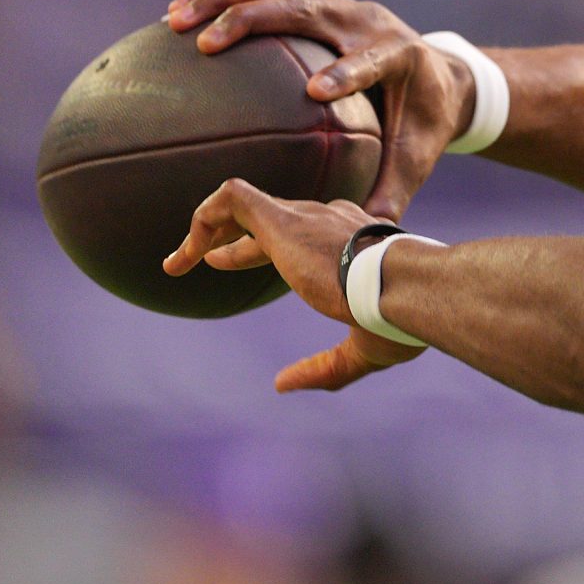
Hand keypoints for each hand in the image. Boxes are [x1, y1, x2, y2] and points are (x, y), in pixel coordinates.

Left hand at [163, 178, 427, 391]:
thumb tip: (282, 384)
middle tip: (206, 262)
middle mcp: (328, 219)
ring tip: (178, 262)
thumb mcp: (363, 350)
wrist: (406, 286)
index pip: (301, 232)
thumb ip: (324, 368)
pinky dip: (205, 218)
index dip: (263, 249)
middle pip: (271, 217)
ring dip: (209, 229)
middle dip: (236, 239)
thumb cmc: (398, 318)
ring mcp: (304, 216)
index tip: (232, 265)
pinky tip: (187, 255)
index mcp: (353, 240)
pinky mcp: (281, 219)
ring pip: (245, 205)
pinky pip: (232, 199)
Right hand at [166, 0, 474, 224]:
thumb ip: (394, 192)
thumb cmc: (424, 122)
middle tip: (205, 43)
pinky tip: (176, 13)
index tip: (315, 91)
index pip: (373, 59)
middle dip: (254, 20)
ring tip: (174, 20)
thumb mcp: (416, 157)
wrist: (443, 74)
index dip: (348, 71)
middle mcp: (367, 20)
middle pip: (308, 8)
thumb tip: (367, 235)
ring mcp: (341, 4)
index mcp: (400, 56)